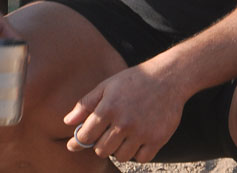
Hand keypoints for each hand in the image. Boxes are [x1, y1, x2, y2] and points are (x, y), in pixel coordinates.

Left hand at [64, 64, 184, 162]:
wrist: (169, 77)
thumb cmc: (135, 80)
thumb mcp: (107, 86)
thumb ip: (86, 104)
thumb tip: (68, 121)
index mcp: (109, 107)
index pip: (86, 135)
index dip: (77, 142)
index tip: (74, 144)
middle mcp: (124, 122)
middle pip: (102, 150)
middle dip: (100, 144)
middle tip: (105, 135)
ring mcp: (141, 132)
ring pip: (121, 156)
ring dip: (119, 149)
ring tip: (123, 136)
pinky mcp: (157, 139)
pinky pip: (141, 158)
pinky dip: (137, 153)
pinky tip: (137, 140)